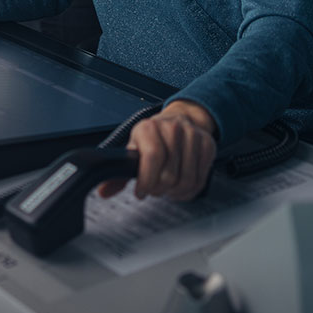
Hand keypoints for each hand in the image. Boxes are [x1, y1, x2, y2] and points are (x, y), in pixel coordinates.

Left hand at [98, 100, 216, 201]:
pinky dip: (190, 190)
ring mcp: (192, 135)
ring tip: (168, 188)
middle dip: (159, 189)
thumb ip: (118, 174)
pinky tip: (181, 186)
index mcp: (148, 128)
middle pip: (169, 174)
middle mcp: (172, 128)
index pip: (152, 157)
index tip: (141, 191)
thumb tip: (103, 192)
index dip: (147, 181)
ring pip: (186, 180)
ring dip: (175, 192)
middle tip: (155, 189)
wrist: (180, 119)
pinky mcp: (208, 144)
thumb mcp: (133, 150)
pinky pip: (200, 179)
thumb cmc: (153, 138)